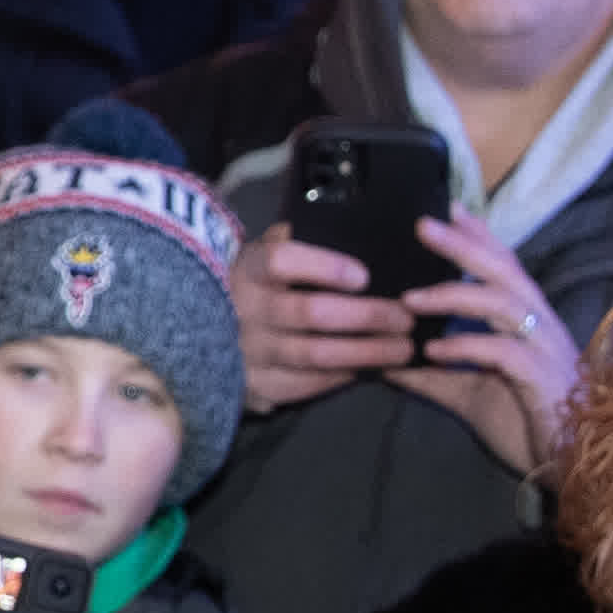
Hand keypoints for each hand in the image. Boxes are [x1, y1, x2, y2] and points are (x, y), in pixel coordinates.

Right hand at [233, 223, 417, 410]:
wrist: (208, 330)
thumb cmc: (257, 283)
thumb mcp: (266, 252)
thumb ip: (298, 240)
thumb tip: (349, 228)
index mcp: (249, 268)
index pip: (281, 261)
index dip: (325, 267)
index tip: (363, 276)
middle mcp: (244, 309)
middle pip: (311, 312)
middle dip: (367, 316)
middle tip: (404, 318)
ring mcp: (248, 350)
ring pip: (315, 354)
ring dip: (366, 352)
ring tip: (402, 348)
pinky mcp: (256, 384)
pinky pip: (306, 384)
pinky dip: (343, 376)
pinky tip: (370, 369)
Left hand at [388, 210, 581, 480]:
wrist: (569, 467)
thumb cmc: (526, 424)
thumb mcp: (469, 394)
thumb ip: (434, 375)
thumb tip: (388, 362)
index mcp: (526, 321)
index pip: (503, 266)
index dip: (478, 236)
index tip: (447, 208)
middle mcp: (538, 325)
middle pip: (502, 270)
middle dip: (463, 244)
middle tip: (422, 225)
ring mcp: (543, 348)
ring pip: (502, 302)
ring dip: (453, 294)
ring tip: (409, 297)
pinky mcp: (541, 378)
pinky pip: (503, 351)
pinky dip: (466, 346)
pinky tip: (433, 350)